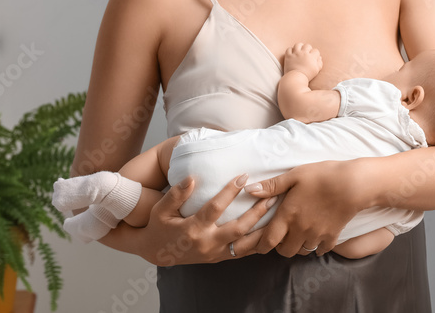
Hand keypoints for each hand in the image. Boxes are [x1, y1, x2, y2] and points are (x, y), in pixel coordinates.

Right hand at [109, 174, 276, 265]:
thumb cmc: (159, 226)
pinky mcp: (219, 258)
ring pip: (245, 245)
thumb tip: (191, 178)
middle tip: (272, 196)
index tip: (243, 176)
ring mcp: (214, 253)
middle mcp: (206, 243)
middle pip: (238, 229)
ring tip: (279, 214)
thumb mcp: (161, 210)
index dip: (229, 192)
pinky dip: (258, 243)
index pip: (215, 209)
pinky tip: (270, 231)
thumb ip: (175, 195)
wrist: (156, 252)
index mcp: (192, 229)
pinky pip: (243, 253)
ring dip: (263, 230)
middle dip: (257, 213)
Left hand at [244, 160, 365, 256]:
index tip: (260, 244)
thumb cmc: (322, 176)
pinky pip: (321, 250)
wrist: (352, 185)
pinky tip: (316, 238)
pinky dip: (316, 247)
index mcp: (288, 216)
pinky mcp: (332, 236)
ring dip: (297, 246)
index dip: (262, 246)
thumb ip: (272, 186)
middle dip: (280, 246)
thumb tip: (249, 190)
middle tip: (281, 236)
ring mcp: (317, 235)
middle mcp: (300, 230)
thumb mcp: (295, 175)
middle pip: (285, 251)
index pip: (269, 241)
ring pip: (302, 252)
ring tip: (297, 236)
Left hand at [283, 42, 323, 78]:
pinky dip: (290, 50)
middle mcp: (303, 53)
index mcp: (311, 57)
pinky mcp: (288, 56)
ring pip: (298, 45)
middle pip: (307, 45)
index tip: (314, 57)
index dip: (316, 54)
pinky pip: (289, 49)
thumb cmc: (307, 75)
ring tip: (300, 50)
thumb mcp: (316, 70)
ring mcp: (295, 54)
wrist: (296, 79)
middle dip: (308, 48)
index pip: (316, 51)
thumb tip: (319, 57)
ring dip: (300, 46)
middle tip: (307, 53)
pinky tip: (292, 53)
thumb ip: (319, 63)